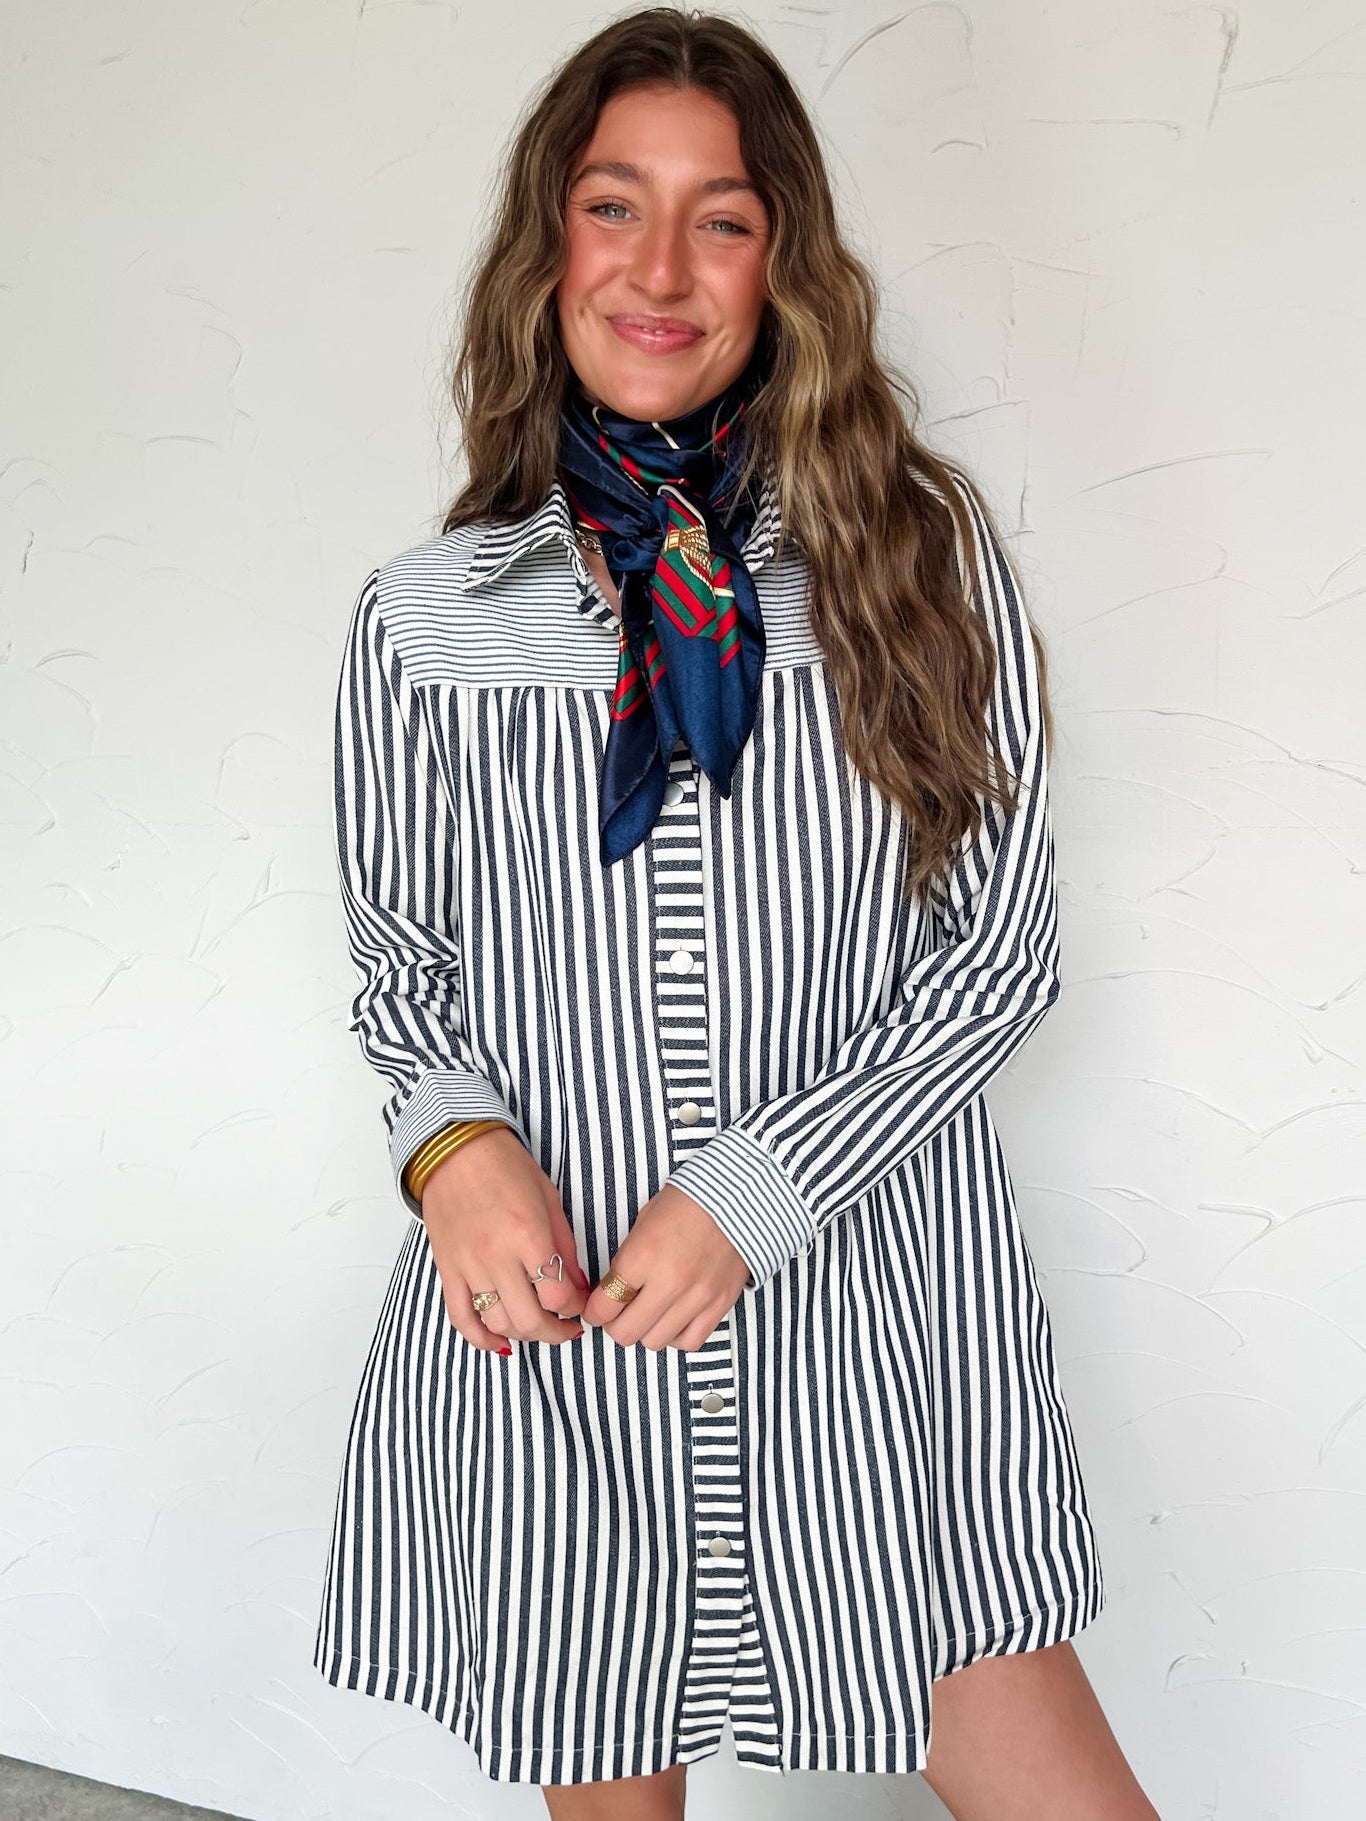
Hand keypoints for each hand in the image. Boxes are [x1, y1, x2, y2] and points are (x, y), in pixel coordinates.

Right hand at [418, 1126, 592, 1350]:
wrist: (455, 1150)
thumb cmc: (507, 1168)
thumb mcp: (549, 1201)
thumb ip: (565, 1249)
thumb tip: (578, 1288)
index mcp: (528, 1235)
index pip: (557, 1295)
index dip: (575, 1309)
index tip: (580, 1305)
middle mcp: (496, 1256)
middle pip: (529, 1319)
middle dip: (555, 1332)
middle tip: (567, 1328)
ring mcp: (468, 1266)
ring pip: (498, 1323)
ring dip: (524, 1334)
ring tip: (538, 1326)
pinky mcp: (446, 1269)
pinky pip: (461, 1318)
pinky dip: (480, 1338)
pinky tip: (500, 1342)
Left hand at [579, 1183, 750, 1350]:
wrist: (740, 1196)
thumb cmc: (689, 1202)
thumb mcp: (645, 1221)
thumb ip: (628, 1259)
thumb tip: (614, 1289)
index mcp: (643, 1256)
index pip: (604, 1305)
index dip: (593, 1311)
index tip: (595, 1309)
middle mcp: (668, 1283)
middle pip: (625, 1333)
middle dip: (615, 1324)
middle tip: (619, 1312)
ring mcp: (697, 1298)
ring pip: (654, 1342)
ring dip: (645, 1330)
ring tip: (649, 1312)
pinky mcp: (719, 1305)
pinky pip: (689, 1342)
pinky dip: (675, 1336)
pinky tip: (674, 1319)